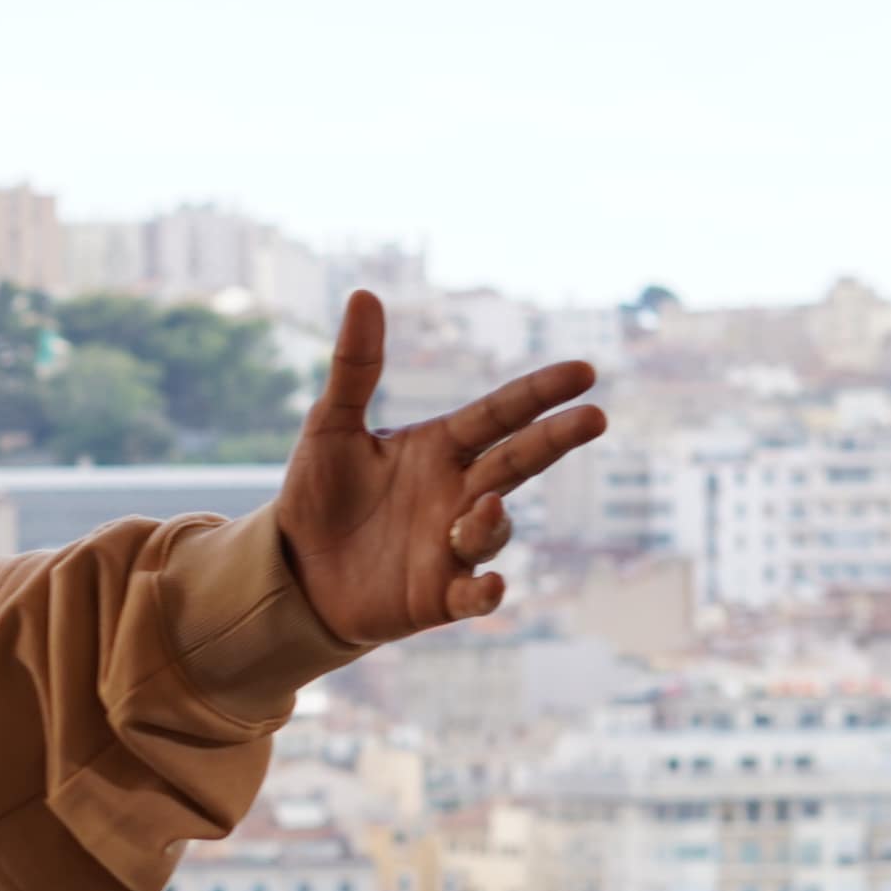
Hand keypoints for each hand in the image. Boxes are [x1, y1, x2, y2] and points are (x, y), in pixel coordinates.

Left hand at [273, 300, 605, 650]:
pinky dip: (486, 593)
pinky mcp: (437, 596)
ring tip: (484, 504)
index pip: (500, 414)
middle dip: (557, 439)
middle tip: (595, 417)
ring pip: (494, 529)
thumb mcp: (330, 425)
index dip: (540, 393)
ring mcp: (452, 546)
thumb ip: (354, 367)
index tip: (584, 372)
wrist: (295, 569)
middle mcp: (459, 493)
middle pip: (519, 461)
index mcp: (441, 448)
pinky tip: (491, 587)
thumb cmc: (319, 494)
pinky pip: (473, 596)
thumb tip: (363, 293)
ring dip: (494, 519)